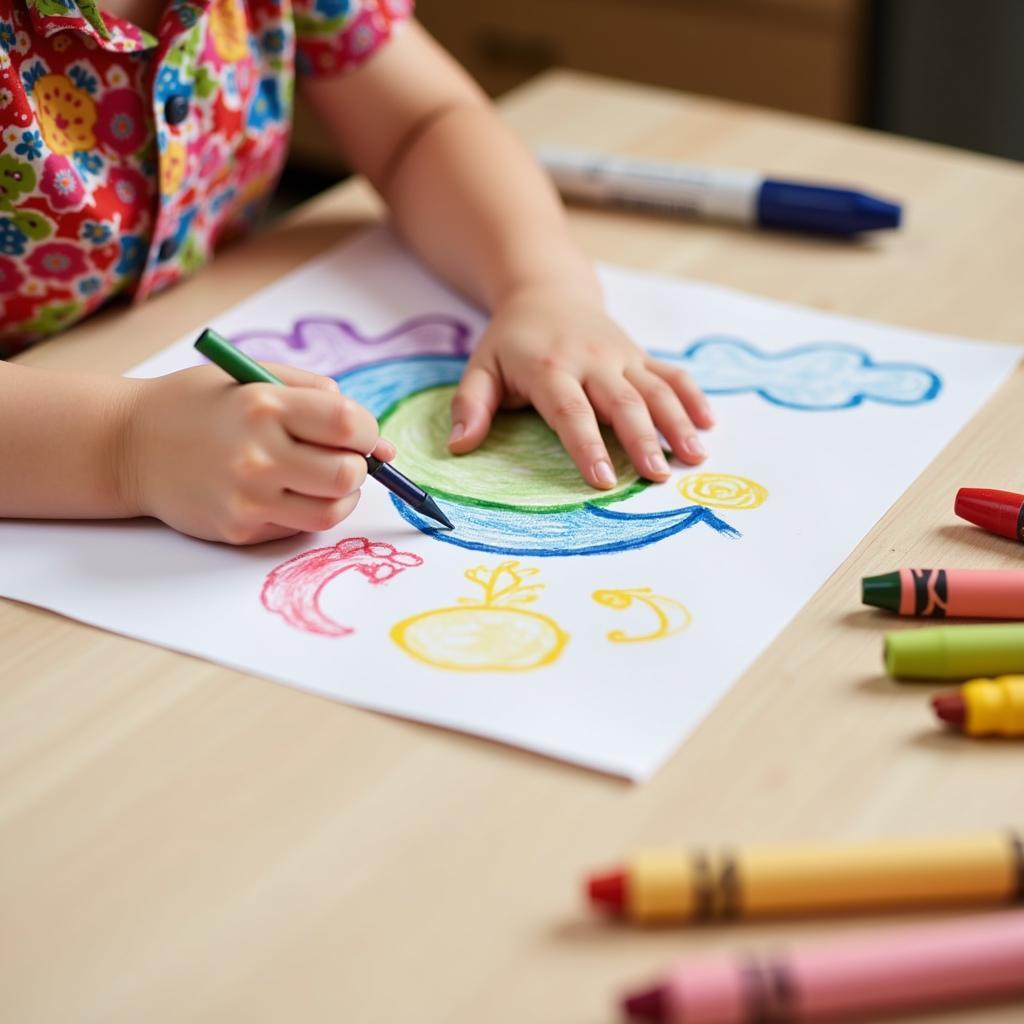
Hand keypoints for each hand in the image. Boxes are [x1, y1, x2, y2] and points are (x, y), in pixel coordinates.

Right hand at [124, 363, 392, 543]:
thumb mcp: (255, 377)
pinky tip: (285, 492)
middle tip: (342, 458)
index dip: (367, 430)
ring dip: (341, 496)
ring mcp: (247, 498)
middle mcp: (257, 455)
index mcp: (263, 404)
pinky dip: (306, 511)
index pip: (348, 424)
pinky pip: (298, 527)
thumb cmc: (200, 404)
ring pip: (332, 511)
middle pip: (347, 474)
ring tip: (321, 479)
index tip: (360, 433)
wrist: (128, 445)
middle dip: (357, 466)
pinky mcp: (239, 529)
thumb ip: (322, 400)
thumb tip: (385, 448)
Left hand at [447, 285, 713, 488]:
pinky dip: (692, 397)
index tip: (602, 480)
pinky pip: (671, 375)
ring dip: (677, 423)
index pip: (571, 411)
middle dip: (642, 440)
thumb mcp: (481, 366)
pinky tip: (708, 424)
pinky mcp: (639, 355)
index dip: (587, 445)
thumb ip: (471, 405)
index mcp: (549, 367)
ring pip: (655, 389)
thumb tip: (458, 446)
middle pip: (622, 403)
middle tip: (659, 477)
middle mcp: (591, 360)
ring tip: (693, 456)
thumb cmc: (511, 341)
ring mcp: (620, 356)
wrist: (546, 290)